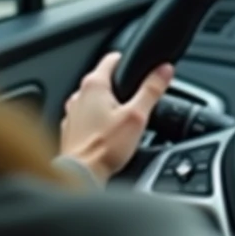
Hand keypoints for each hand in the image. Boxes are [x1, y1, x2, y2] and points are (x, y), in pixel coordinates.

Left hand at [59, 52, 173, 185]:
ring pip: (93, 100)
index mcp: (94, 85)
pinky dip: (96, 121)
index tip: (138, 68)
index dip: (128, 61)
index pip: (112, 58)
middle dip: (120, 87)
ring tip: (123, 119)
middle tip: (137, 100)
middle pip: (103, 80)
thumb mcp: (137, 116)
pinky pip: (85, 118)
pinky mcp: (69, 130)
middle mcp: (78, 95)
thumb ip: (151, 90)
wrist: (80, 176)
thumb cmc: (104, 148)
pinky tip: (108, 134)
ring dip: (107, 105)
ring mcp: (71, 113)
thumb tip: (164, 70)